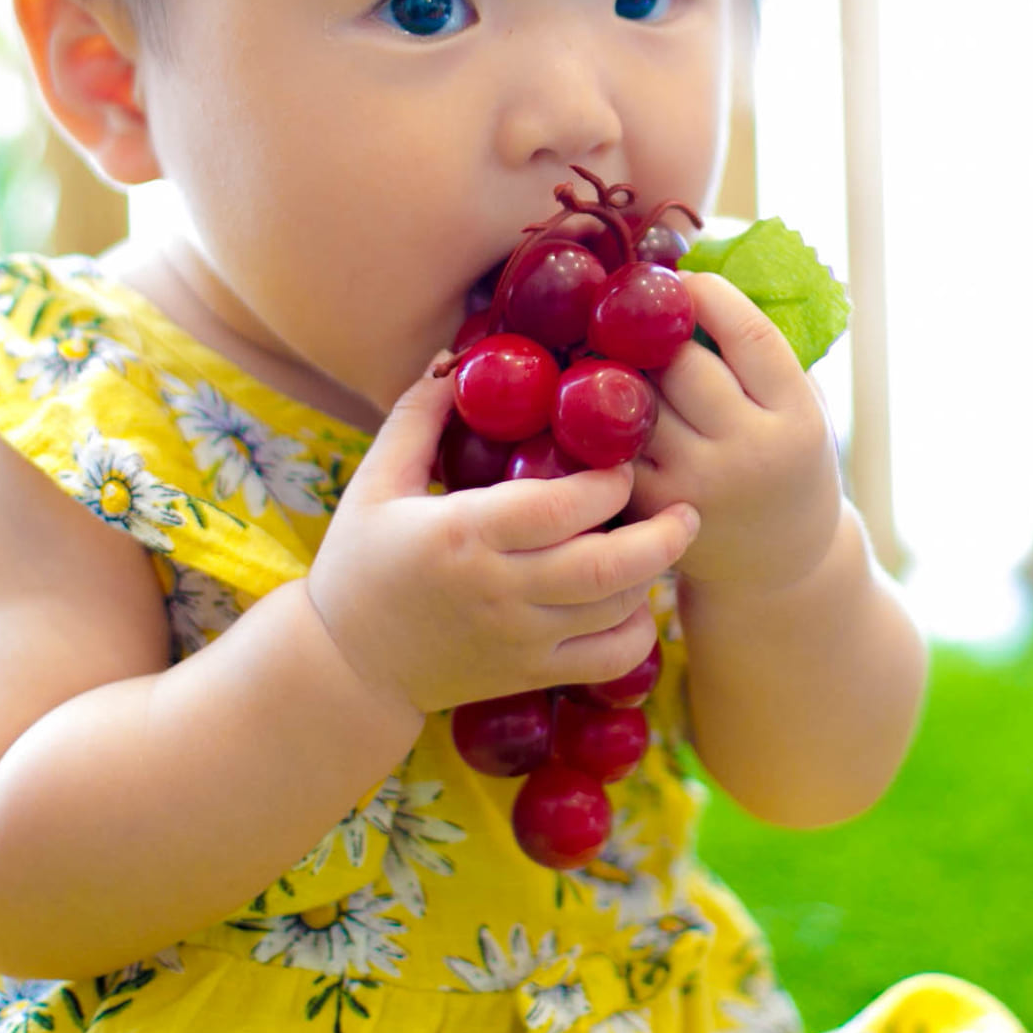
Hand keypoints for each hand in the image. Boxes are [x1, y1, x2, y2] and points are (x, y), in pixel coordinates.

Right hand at [302, 364, 701, 715]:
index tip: (622, 461)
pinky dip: (638, 632)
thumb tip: (461, 357)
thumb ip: (419, 416)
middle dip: (661, 534)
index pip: (559, 507)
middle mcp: (499, 590)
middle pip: (606, 566)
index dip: (608, 483)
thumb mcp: (376, 481)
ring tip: (661, 542)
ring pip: (616, 610)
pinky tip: (636, 601)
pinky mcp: (531, 674)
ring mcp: (520, 640)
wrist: (347, 667)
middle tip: (684, 507)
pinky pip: (609, 660)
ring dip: (650, 574)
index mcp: (463, 534)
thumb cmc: (360, 563)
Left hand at [633, 273, 844, 595]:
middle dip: (656, 334)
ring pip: (639, 402)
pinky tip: (605, 403)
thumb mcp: (806, 407)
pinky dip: (605, 419)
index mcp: (797, 416)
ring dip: (621, 370)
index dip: (707, 296)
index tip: (683, 281)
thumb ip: (767, 354)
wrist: (782, 566)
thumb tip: (704, 270)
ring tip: (615, 352)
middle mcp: (750, 452)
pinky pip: (615, 444)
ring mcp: (698, 485)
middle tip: (640, 318)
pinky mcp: (656, 509)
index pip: (748, 334)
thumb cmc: (789, 462)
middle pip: (681, 364)